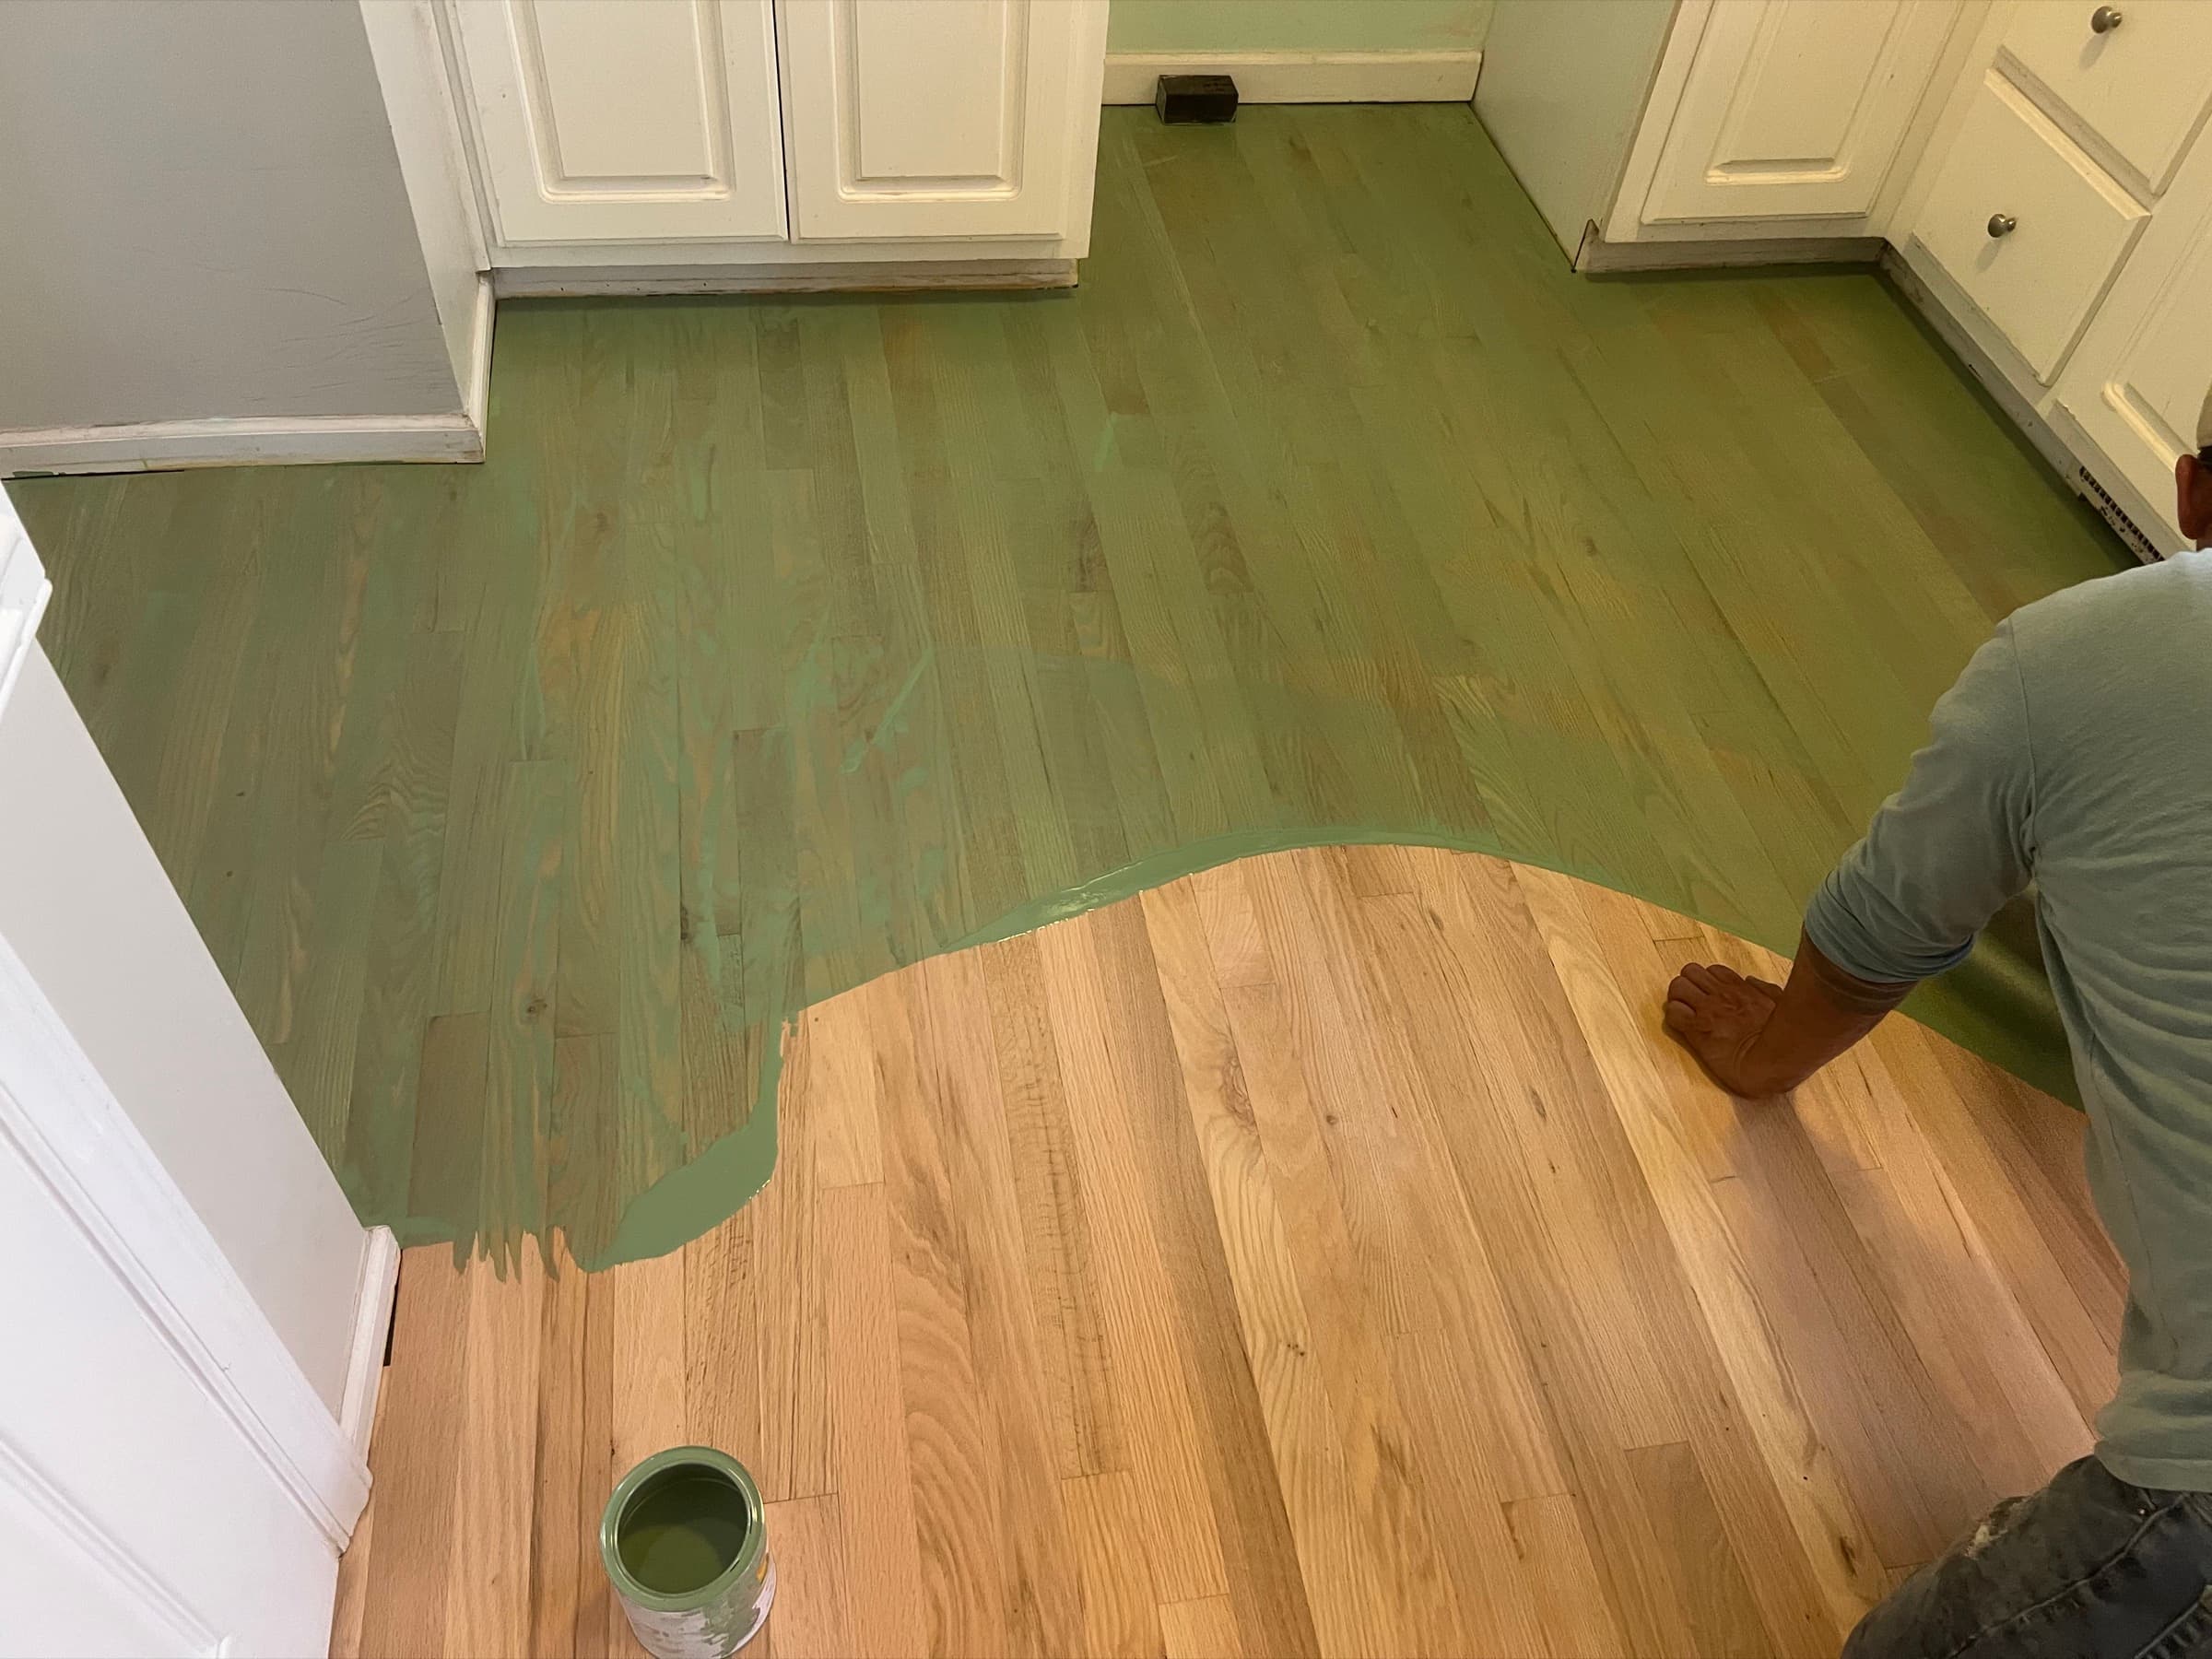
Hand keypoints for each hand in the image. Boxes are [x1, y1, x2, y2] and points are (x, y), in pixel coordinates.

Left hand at [1662, 962, 1788, 1096]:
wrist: (1770, 1062)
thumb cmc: (1780, 1039)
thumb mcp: (1779, 1005)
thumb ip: (1766, 990)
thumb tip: (1751, 981)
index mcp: (1740, 989)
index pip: (1712, 970)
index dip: (1707, 981)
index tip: (1709, 994)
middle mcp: (1721, 994)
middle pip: (1690, 971)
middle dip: (1688, 984)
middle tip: (1692, 1001)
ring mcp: (1707, 1009)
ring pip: (1678, 986)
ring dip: (1678, 998)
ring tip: (1685, 1013)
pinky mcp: (1697, 1028)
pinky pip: (1673, 1012)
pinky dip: (1674, 1016)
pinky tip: (1683, 1025)